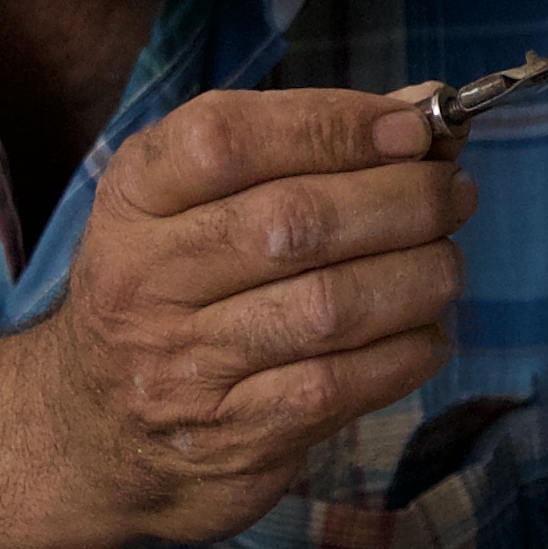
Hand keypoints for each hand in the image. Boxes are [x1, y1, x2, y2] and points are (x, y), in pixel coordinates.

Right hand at [32, 85, 477, 548]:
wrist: (95, 436)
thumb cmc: (173, 291)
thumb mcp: (201, 204)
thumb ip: (305, 150)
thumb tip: (426, 112)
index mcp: (135, 198)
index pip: (228, 138)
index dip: (336, 124)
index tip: (415, 126)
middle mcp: (147, 278)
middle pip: (295, 221)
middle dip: (402, 200)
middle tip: (453, 194)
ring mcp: (185, 365)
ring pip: (329, 306)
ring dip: (418, 276)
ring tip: (447, 262)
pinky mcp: (234, 437)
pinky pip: (342, 386)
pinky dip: (406, 352)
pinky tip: (426, 332)